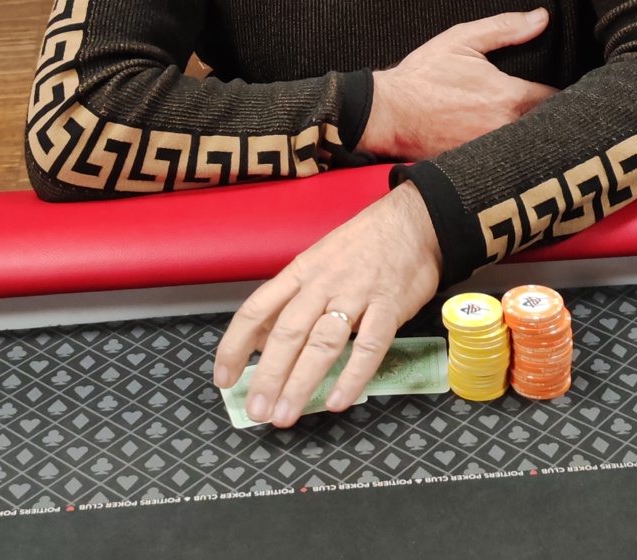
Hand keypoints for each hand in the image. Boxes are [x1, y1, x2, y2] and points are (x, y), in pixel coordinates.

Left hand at [213, 181, 441, 425]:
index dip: (236, 344)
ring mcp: (356, 294)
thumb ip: (290, 301)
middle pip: (287, 332)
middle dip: (268, 374)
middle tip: (257, 409)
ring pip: (322, 342)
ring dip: (301, 382)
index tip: (225, 377)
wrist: (412, 222)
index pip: (257, 308)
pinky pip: (369, 346)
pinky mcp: (389, 306)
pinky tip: (338, 401)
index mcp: (300, 272)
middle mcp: (322, 283)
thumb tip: (258, 341)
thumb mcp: (317, 262)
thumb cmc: (363, 245)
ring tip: (286, 414)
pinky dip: (353, 376)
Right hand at [360, 9, 558, 159]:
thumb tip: (542, 17)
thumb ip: (506, 28)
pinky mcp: (476, 168)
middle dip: (552, 118)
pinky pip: (505, 162)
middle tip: (551, 109)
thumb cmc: (422, 76)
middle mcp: (506, 128)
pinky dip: (510, 155)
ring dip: (532, 138)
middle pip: (548, 127)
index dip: (563, 94)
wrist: (387, 113)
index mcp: (509, 96)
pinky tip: (507, 147)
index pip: (557, 99)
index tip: (562, 89)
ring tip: (532, 128)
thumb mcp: (462, 40)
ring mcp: (491, 152)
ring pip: (528, 146)